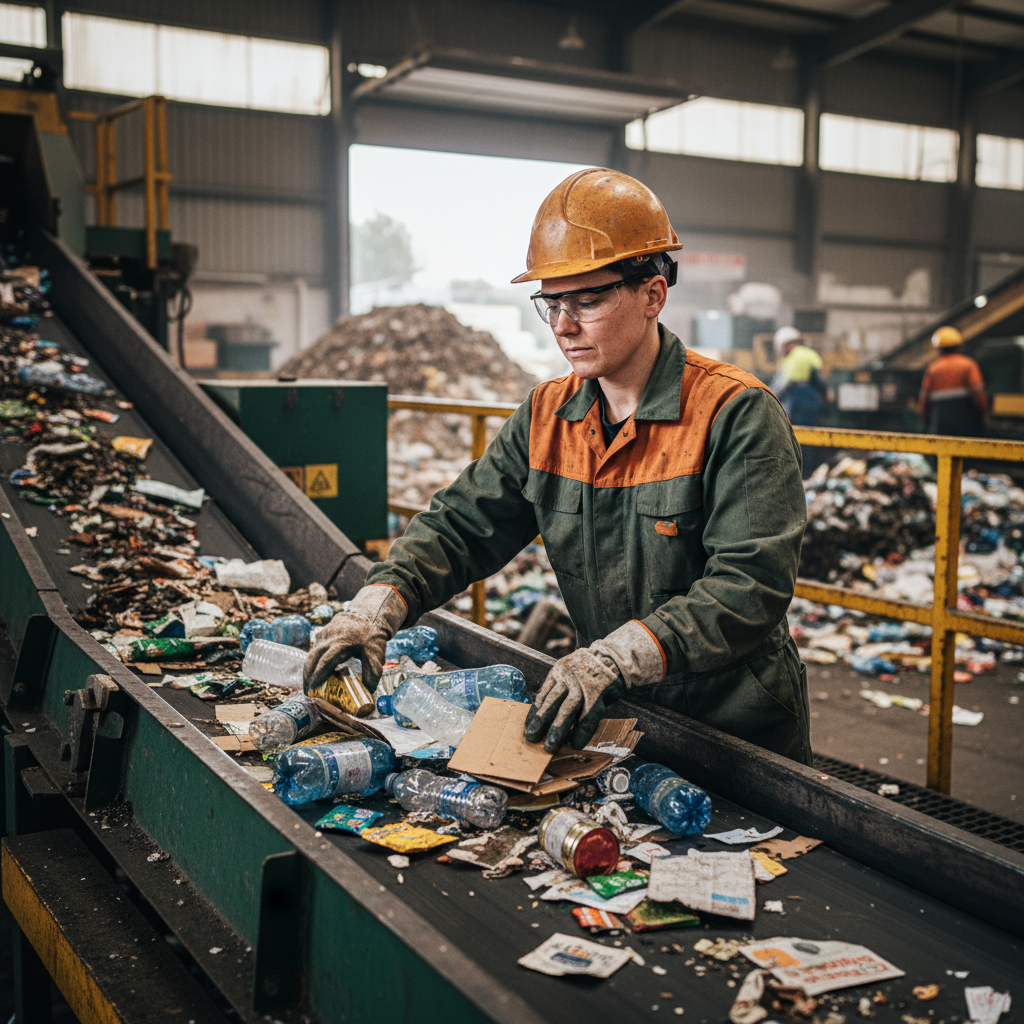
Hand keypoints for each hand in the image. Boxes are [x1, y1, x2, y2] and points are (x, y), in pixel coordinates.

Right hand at [303, 586, 406, 693]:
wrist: (366, 615)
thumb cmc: (371, 636)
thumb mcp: (376, 653)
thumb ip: (373, 672)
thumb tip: (369, 691)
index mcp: (341, 643)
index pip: (325, 662)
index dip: (318, 676)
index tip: (313, 690)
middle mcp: (328, 639)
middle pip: (312, 660)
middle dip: (307, 677)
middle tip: (308, 693)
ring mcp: (323, 636)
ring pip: (310, 656)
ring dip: (308, 672)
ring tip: (310, 688)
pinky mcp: (321, 636)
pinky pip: (314, 652)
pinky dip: (313, 664)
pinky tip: (317, 675)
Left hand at [524, 620, 664, 751]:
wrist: (615, 657)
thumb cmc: (590, 671)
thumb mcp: (570, 671)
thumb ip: (560, 688)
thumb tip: (546, 714)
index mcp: (559, 670)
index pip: (543, 694)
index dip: (535, 712)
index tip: (528, 727)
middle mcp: (569, 676)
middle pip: (552, 701)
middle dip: (541, 721)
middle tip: (531, 738)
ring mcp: (584, 684)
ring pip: (567, 709)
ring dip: (558, 729)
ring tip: (550, 746)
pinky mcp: (599, 693)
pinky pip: (588, 715)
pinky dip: (581, 731)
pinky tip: (575, 743)